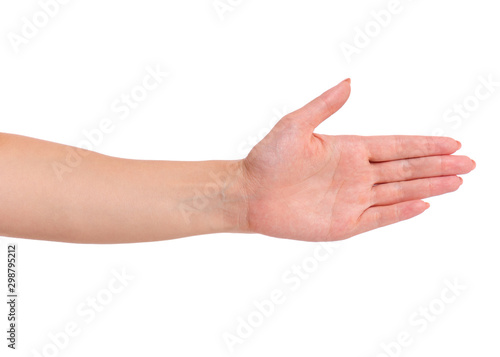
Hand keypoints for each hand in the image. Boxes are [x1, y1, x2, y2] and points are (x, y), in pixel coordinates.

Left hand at [240, 79, 474, 240]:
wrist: (248, 194)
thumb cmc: (267, 158)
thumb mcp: (295, 125)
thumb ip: (324, 106)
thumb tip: (350, 82)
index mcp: (348, 150)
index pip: (396, 146)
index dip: (425, 145)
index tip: (452, 143)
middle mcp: (356, 175)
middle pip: (405, 169)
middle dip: (437, 166)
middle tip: (469, 164)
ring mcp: (352, 200)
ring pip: (399, 192)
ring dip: (428, 186)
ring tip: (457, 182)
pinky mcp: (343, 224)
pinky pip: (379, 217)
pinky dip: (401, 211)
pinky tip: (423, 204)